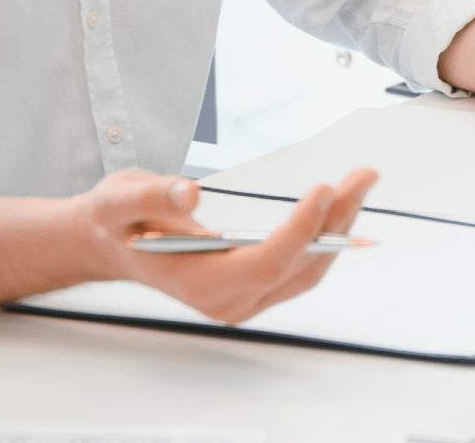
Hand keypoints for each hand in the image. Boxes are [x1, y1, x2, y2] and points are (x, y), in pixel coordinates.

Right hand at [79, 167, 378, 324]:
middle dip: (336, 220)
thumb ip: (151, 198)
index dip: (301, 230)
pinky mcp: (254, 287)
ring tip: (360, 184)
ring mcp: (244, 298)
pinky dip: (326, 237)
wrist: (111, 243)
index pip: (267, 264)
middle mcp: (227, 300)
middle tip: (363, 176)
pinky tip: (339, 207)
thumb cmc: (117, 223)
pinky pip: (302, 269)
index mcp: (198, 283)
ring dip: (340, 227)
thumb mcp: (119, 201)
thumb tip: (188, 195)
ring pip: (308, 270)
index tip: (323, 190)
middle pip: (298, 266)